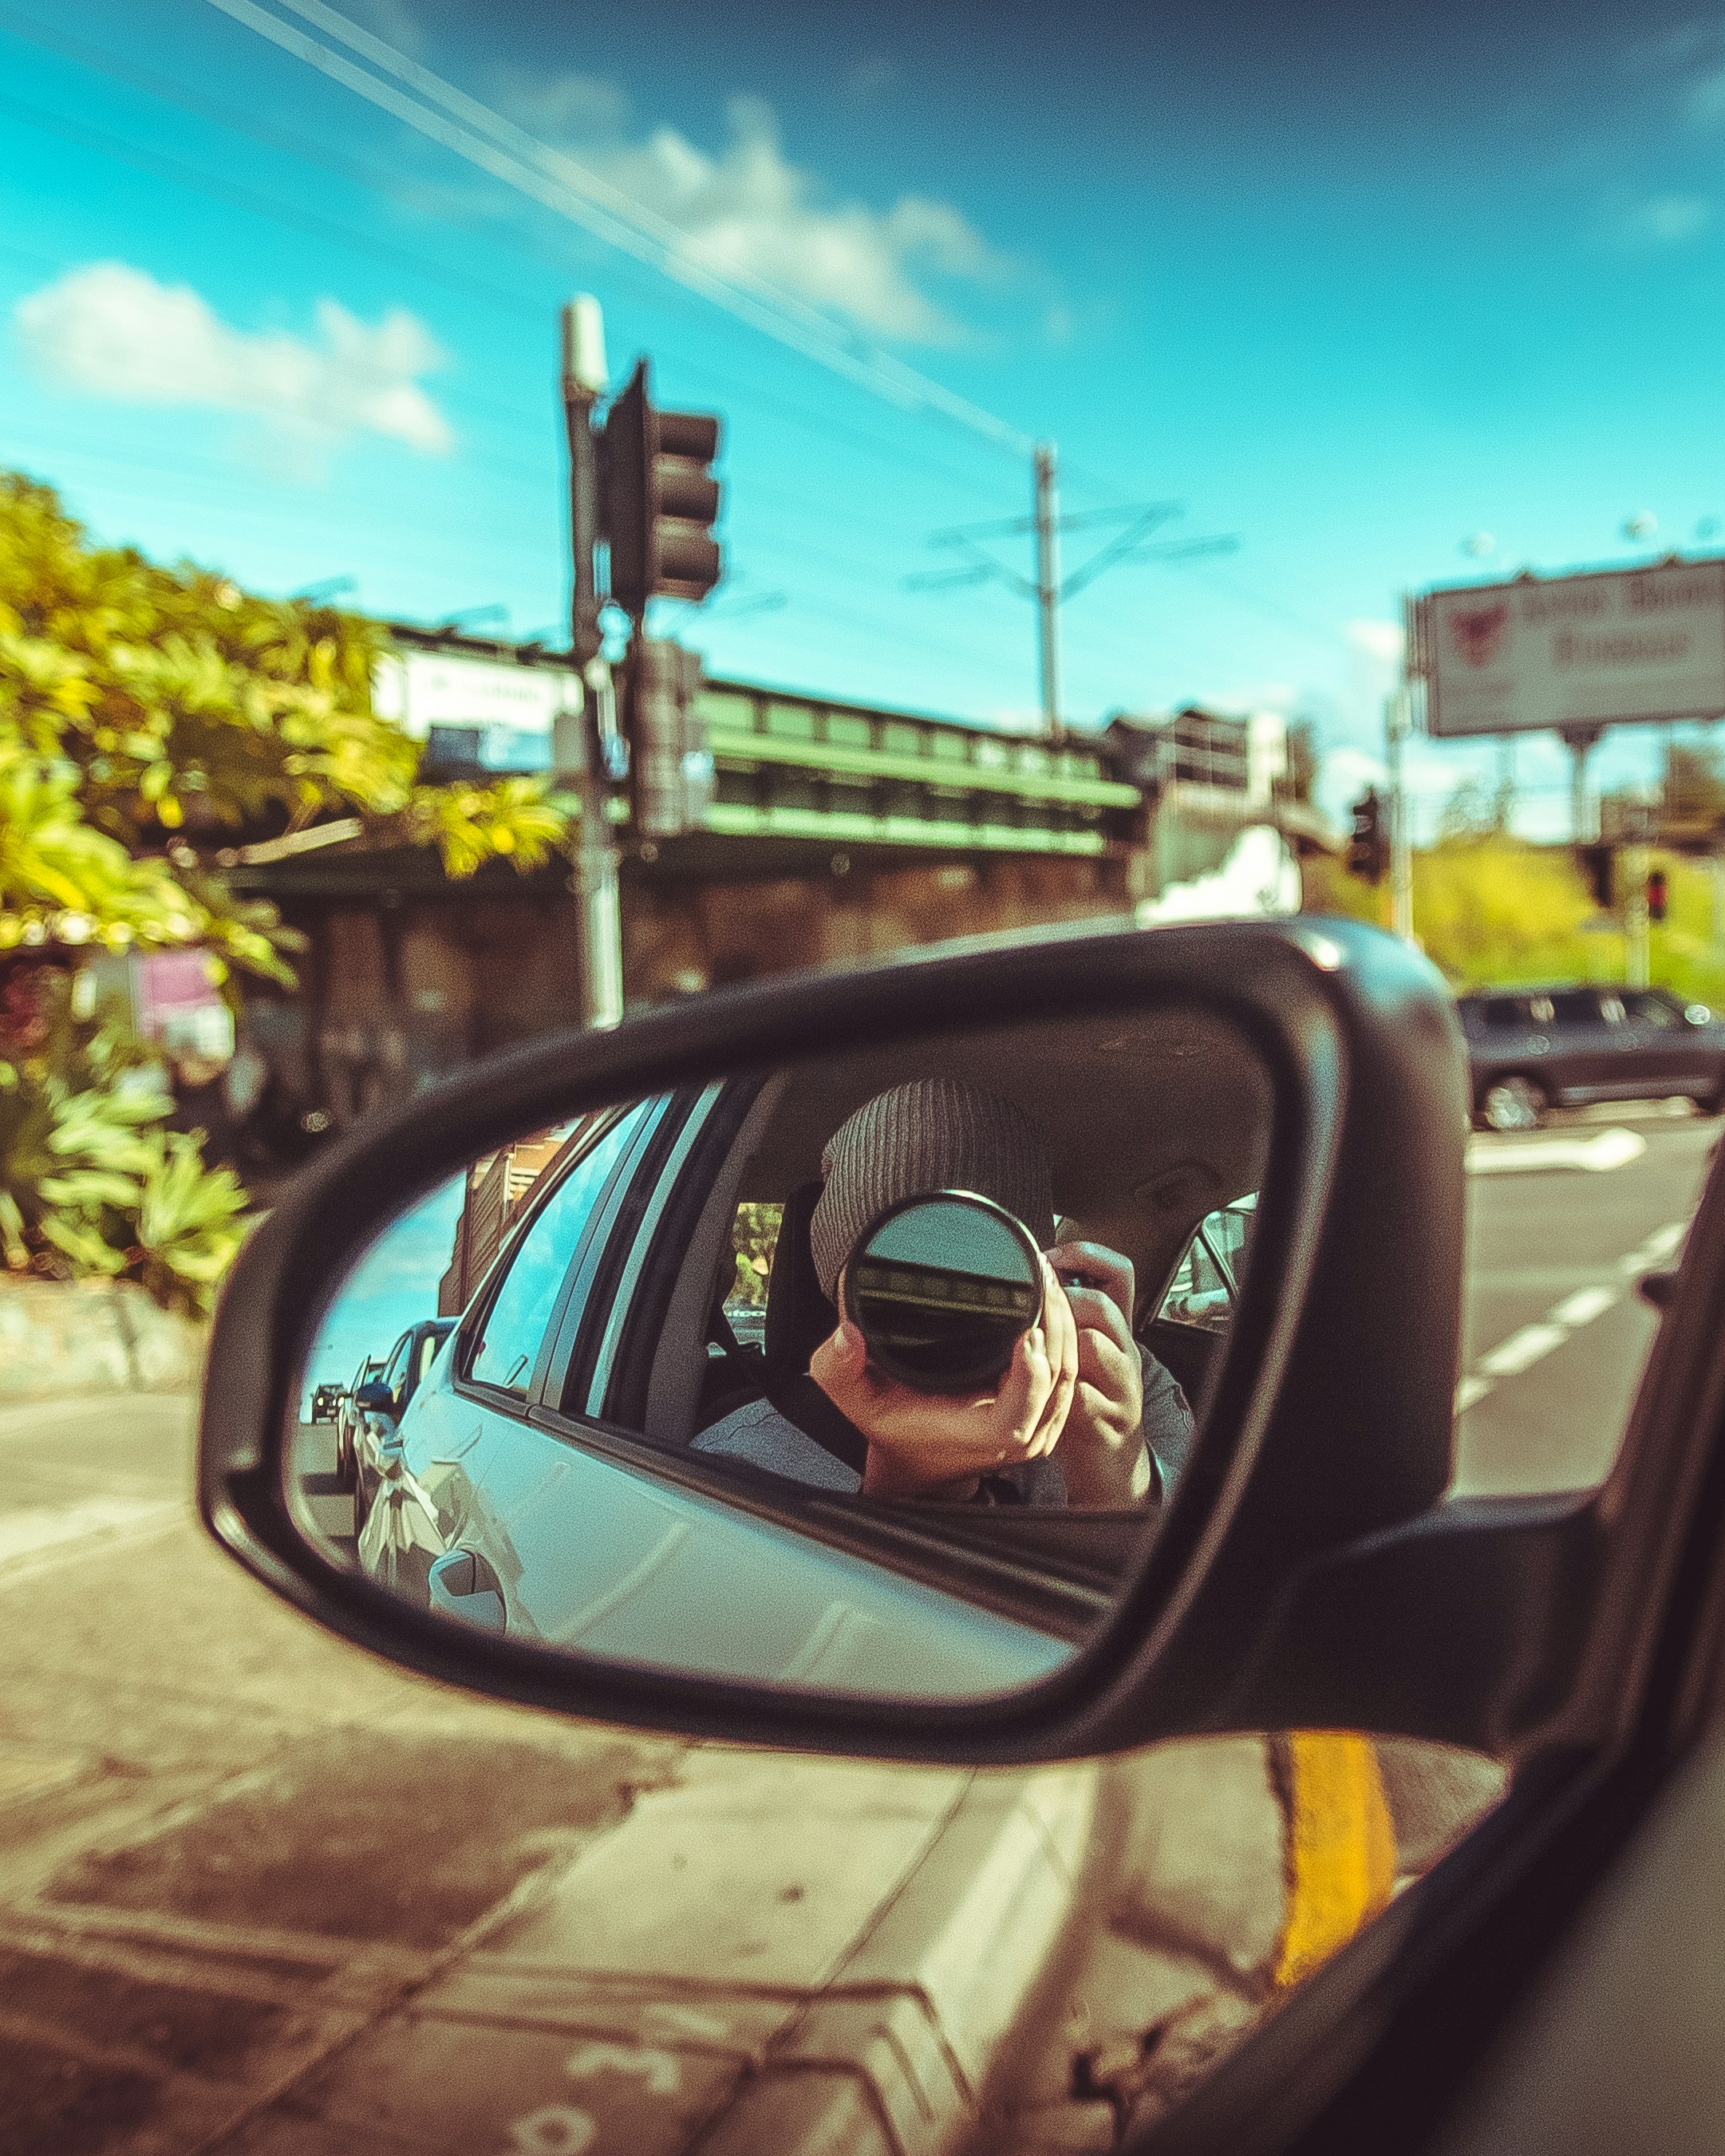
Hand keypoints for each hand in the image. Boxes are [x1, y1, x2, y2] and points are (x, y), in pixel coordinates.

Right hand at [810, 1254, 1078, 1499]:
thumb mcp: (855, 1397)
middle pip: (1057, 1379)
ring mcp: (1038, 1428)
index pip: (1021, 1411)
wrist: (913, 1459)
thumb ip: (839, 1368)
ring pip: (1070, 1374)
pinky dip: (1067, 1337)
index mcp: (980, 1435)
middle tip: (1041, 1274)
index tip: (1027, 1327)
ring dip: (1065, 1325)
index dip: (1030, 1373)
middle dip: (1055, 1324)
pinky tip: (1054, 1303)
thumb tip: (846, 1335)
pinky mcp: (1045, 1414)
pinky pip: (1068, 1373)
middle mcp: (1018, 1438)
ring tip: (1048, 1278)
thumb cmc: (892, 1428)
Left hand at [1045, 1241, 1152, 1505]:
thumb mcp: (1079, 1351)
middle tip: (1032, 1310)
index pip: (1119, 1272)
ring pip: (1094, 1346)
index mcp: (1116, 1329)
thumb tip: (1024, 1271)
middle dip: (1061, 1303)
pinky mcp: (1108, 1421)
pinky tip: (1034, 1392)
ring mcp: (1121, 1387)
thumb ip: (1062, 1315)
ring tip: (1033, 1351)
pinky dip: (1054, 1391)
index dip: (1085, 1256)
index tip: (1047, 1261)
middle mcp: (1125, 1352)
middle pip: (1102, 1307)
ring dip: (1059, 1346)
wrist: (1109, 1460)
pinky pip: (1081, 1396)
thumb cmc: (1085, 1397)